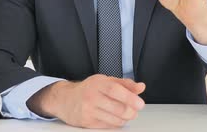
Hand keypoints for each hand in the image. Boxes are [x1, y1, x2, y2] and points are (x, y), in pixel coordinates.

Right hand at [28, 74, 145, 128]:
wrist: (65, 99)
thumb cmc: (88, 89)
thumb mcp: (105, 81)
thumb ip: (124, 83)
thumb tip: (140, 87)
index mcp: (98, 84)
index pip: (115, 90)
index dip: (130, 97)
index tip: (140, 103)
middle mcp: (92, 97)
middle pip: (117, 107)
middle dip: (131, 111)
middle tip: (135, 110)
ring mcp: (88, 110)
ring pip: (114, 119)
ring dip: (125, 118)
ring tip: (126, 113)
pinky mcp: (87, 122)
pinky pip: (108, 126)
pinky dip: (116, 123)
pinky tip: (116, 117)